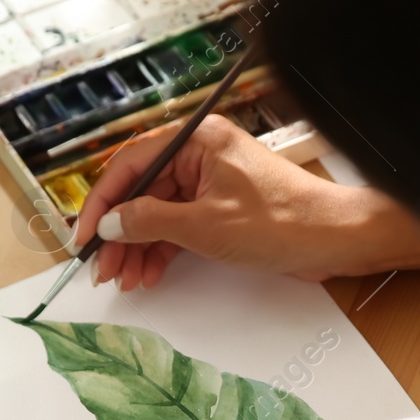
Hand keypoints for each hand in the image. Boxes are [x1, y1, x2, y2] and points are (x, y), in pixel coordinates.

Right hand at [74, 116, 419, 290]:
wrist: (334, 239)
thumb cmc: (282, 221)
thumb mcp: (205, 225)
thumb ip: (151, 222)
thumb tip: (112, 223)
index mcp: (197, 141)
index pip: (131, 164)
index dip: (102, 202)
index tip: (86, 235)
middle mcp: (201, 155)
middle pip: (142, 192)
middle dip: (119, 232)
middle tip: (102, 268)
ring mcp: (211, 183)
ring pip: (158, 213)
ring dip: (138, 247)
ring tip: (124, 279)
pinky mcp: (222, 208)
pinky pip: (179, 225)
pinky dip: (162, 250)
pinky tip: (148, 273)